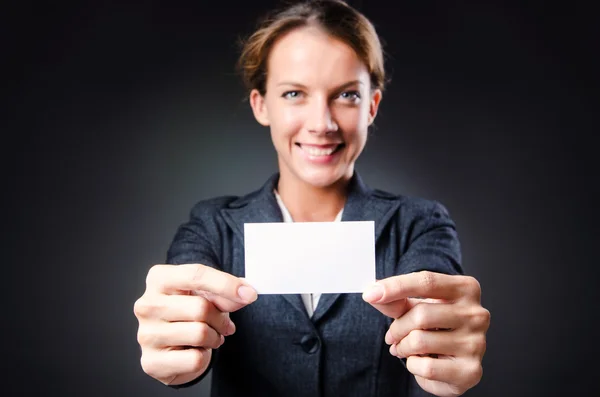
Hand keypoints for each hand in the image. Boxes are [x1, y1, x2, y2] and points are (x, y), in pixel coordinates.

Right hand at [133, 264, 256, 385]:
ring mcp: (146, 334)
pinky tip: (196, 351)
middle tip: (223, 324)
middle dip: (221, 318)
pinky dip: (204, 357)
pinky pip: (195, 359)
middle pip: (201, 308)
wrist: (169, 346)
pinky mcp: (151, 361)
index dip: (227, 284)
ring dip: (214, 338)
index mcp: (158, 279)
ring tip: (209, 337)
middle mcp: (146, 304)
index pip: (196, 275)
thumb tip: (245, 293)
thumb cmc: (188, 312)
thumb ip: (224, 292)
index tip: (250, 294)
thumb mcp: (206, 295)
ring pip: (200, 333)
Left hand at [362, 271, 489, 396]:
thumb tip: (372, 292)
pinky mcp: (471, 370)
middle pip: (421, 314)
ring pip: (420, 341)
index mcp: (466, 289)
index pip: (427, 281)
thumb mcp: (415, 306)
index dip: (395, 287)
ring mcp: (477, 343)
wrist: (455, 361)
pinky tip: (421, 363)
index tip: (370, 294)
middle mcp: (477, 314)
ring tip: (406, 349)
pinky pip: (426, 368)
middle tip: (392, 336)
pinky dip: (414, 366)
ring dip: (403, 347)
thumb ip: (395, 300)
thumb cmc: (436, 326)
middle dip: (397, 327)